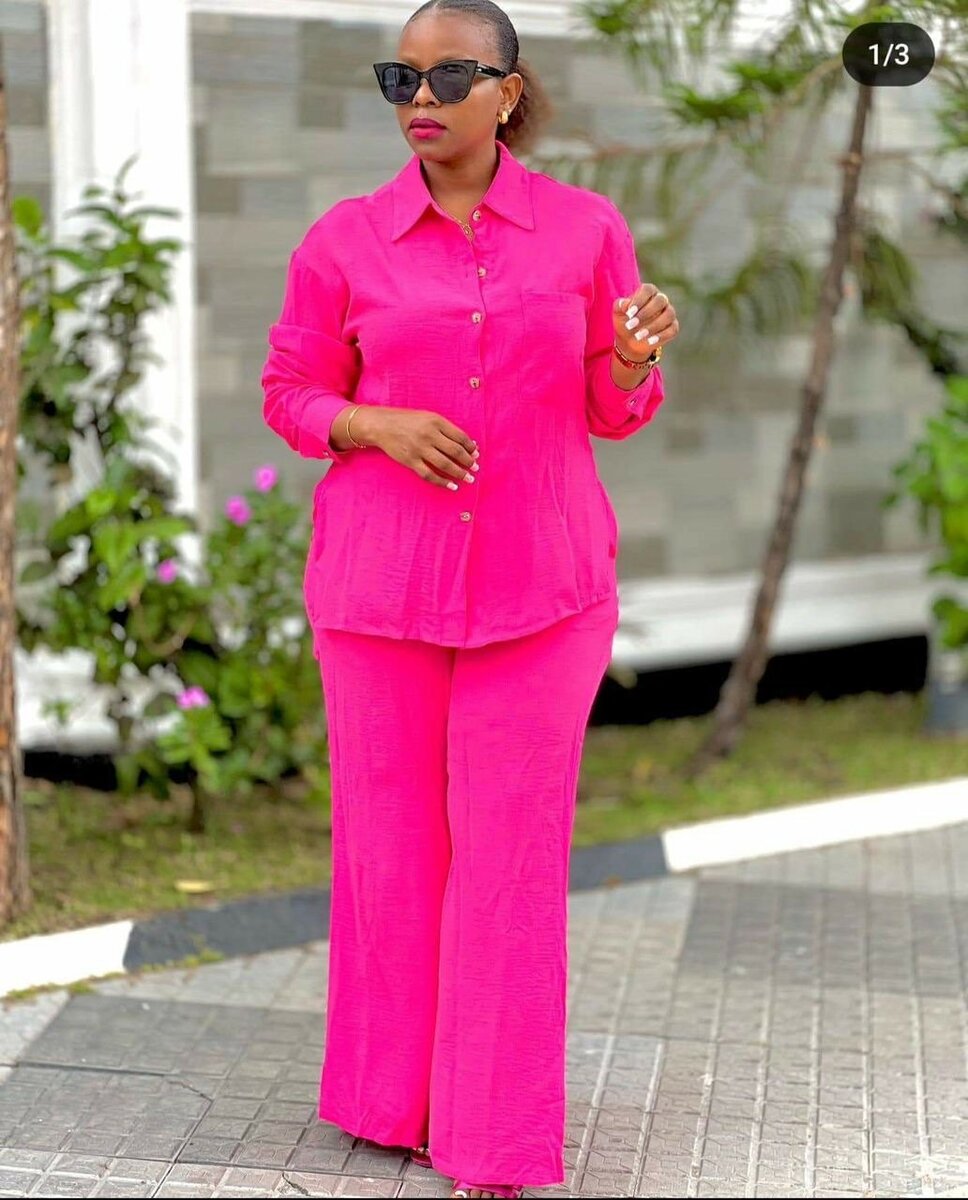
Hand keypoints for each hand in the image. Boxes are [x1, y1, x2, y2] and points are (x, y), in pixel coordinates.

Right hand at [355, 406, 479, 490]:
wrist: (382, 425)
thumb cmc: (407, 420)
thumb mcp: (428, 417)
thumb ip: (445, 429)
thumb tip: (466, 445)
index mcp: (436, 421)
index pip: (460, 437)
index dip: (470, 447)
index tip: (476, 454)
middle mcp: (429, 435)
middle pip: (455, 452)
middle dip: (468, 461)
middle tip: (475, 468)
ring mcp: (419, 449)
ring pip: (445, 465)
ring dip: (460, 473)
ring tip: (468, 478)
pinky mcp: (410, 461)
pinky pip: (429, 475)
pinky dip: (442, 482)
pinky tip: (452, 486)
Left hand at [613, 284, 679, 361]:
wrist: (630, 340)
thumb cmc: (625, 321)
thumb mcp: (618, 313)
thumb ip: (619, 305)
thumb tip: (625, 304)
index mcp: (648, 292)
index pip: (648, 289)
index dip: (639, 300)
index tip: (629, 313)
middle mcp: (661, 300)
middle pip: (660, 300)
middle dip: (645, 313)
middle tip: (630, 325)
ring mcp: (669, 313)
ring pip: (668, 314)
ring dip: (653, 326)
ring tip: (638, 336)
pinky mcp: (673, 327)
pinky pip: (672, 329)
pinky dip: (661, 336)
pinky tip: (649, 341)